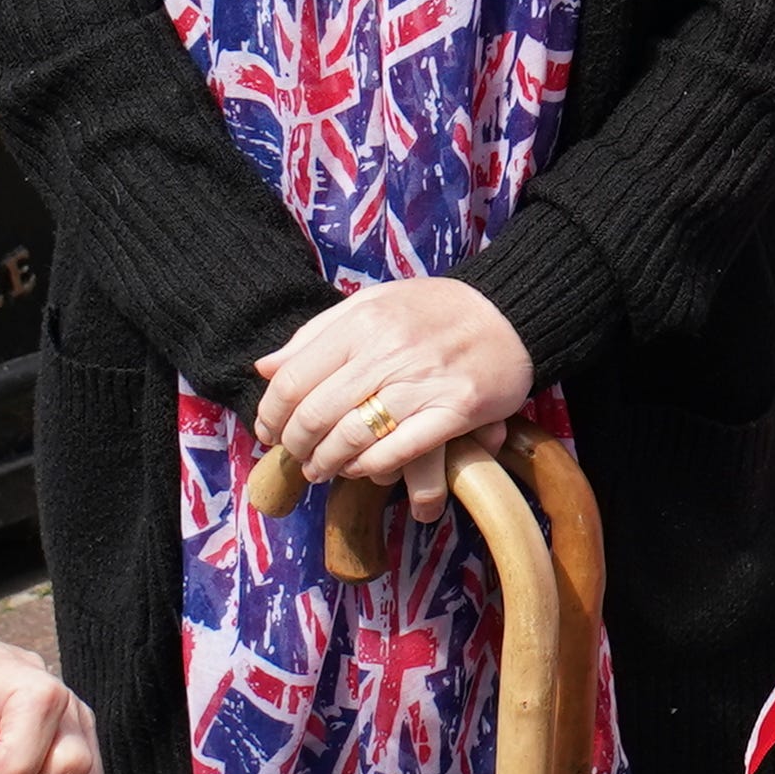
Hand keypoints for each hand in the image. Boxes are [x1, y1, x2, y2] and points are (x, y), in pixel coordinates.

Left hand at [256, 276, 539, 501]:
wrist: (510, 313)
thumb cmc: (434, 310)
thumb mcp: (372, 303)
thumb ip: (317, 334)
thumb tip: (264, 368)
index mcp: (363, 320)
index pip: (293, 377)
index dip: (271, 413)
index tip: (269, 431)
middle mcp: (389, 350)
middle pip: (317, 413)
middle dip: (296, 444)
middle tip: (294, 456)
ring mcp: (424, 382)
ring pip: (353, 437)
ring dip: (327, 463)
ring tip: (320, 469)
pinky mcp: (457, 409)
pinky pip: (399, 450)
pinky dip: (370, 468)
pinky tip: (360, 470)